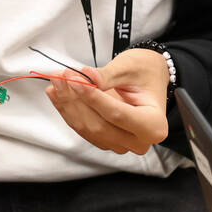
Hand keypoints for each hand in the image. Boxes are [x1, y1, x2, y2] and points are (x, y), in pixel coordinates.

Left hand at [45, 49, 169, 154]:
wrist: (147, 78)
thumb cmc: (147, 72)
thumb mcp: (131, 67)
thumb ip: (107, 75)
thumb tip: (86, 78)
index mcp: (154, 125)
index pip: (117, 115)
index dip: (92, 98)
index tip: (74, 80)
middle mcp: (138, 140)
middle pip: (98, 125)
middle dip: (75, 100)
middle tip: (61, 78)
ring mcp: (120, 143)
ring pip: (87, 128)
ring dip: (67, 105)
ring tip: (57, 82)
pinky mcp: (104, 140)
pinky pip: (82, 128)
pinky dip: (68, 110)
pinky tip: (58, 94)